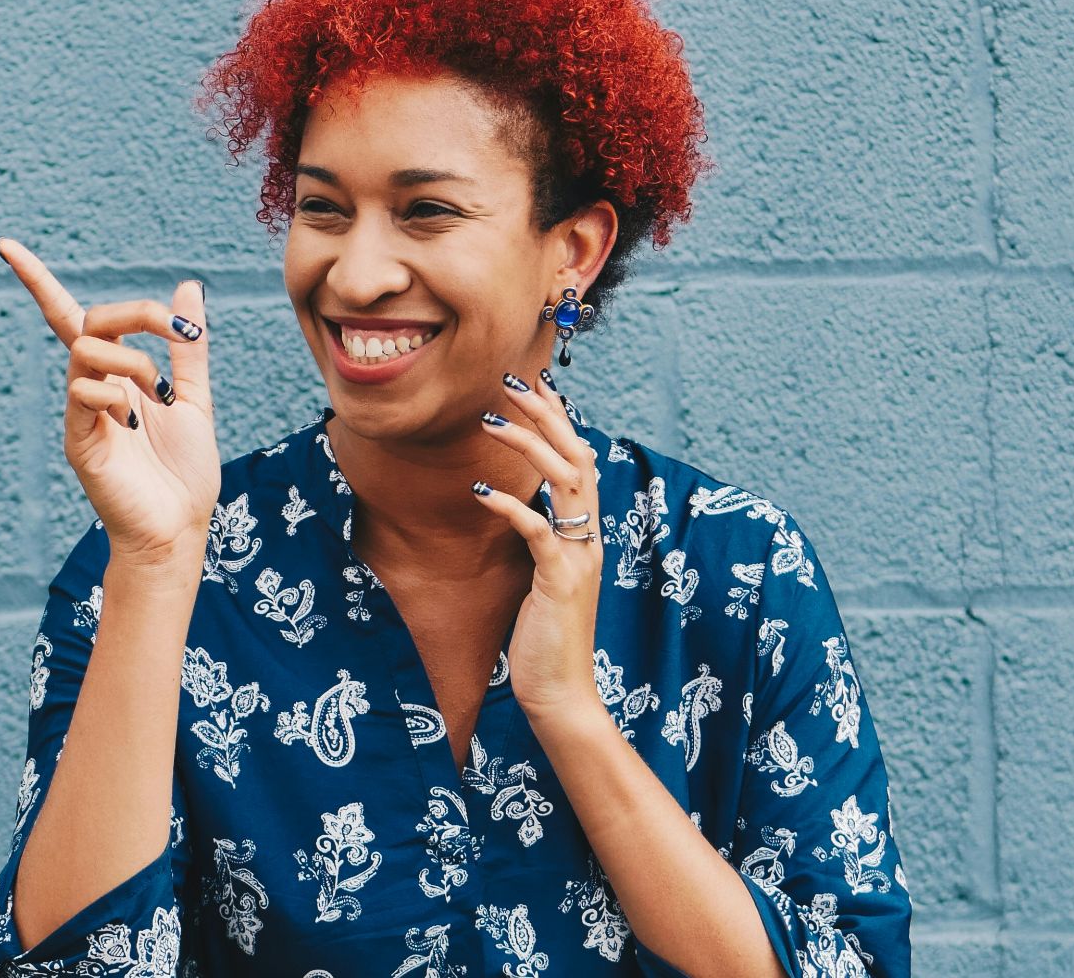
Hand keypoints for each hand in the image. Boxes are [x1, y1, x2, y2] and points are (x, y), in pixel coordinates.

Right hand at [0, 237, 221, 564]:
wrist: (180, 527)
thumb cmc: (184, 471)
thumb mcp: (196, 396)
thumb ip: (188, 345)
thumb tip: (188, 287)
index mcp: (116, 375)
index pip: (70, 317)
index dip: (37, 280)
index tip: (3, 244)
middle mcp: (92, 388)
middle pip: (88, 321)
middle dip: (137, 313)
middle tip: (178, 332)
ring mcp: (80, 413)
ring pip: (86, 351)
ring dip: (135, 361)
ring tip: (161, 397)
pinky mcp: (78, 441)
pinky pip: (83, 393)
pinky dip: (115, 395)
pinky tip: (136, 424)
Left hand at [470, 368, 603, 714]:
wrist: (560, 693)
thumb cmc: (545, 638)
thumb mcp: (544, 577)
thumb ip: (542, 540)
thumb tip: (523, 507)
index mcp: (587, 534)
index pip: (580, 460)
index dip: (560, 419)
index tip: (535, 383)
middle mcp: (590, 539)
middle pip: (577, 457)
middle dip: (546, 414)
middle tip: (512, 381)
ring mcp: (579, 559)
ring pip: (565, 482)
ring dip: (528, 445)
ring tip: (491, 420)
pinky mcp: (560, 581)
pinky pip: (540, 532)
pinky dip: (513, 507)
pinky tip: (482, 492)